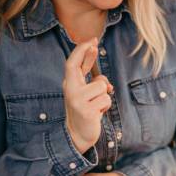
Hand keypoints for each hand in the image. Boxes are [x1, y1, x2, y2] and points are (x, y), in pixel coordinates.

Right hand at [63, 38, 113, 153]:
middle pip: (79, 67)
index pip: (72, 64)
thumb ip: (94, 84)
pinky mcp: (86, 110)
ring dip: (104, 96)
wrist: (79, 135)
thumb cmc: (86, 112)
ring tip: (97, 106)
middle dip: (88, 55)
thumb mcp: (87, 95)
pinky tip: (98, 113)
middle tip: (95, 44)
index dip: (81, 51)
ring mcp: (77, 100)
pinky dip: (106, 106)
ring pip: (101, 86)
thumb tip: (105, 81)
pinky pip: (106, 100)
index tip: (92, 40)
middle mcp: (70, 90)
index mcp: (70, 85)